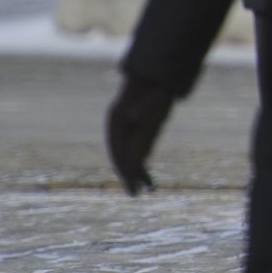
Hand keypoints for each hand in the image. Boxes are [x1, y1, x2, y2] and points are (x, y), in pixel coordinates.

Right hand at [106, 76, 175, 195]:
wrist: (155, 79)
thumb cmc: (153, 87)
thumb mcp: (153, 94)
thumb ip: (145, 105)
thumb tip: (135, 116)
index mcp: (116, 120)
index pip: (117, 147)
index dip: (123, 164)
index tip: (129, 179)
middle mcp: (118, 130)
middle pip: (120, 156)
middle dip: (127, 175)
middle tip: (134, 193)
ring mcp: (127, 134)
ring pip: (129, 159)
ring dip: (136, 176)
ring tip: (146, 192)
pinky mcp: (138, 137)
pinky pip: (138, 157)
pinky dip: (142, 170)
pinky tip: (149, 183)